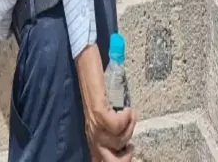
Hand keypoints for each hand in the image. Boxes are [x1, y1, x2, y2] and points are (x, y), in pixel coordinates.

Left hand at [77, 45, 135, 160]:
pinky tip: (127, 109)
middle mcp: (91, 131)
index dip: (116, 161)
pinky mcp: (97, 110)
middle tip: (131, 146)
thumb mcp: (107, 115)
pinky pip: (115, 125)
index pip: (99, 159)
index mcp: (93, 134)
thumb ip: (113, 129)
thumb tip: (126, 144)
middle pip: (107, 158)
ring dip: (129, 129)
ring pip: (116, 140)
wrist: (86, 65)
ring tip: (130, 115)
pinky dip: (126, 118)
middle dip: (124, 158)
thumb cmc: (99, 88)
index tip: (129, 151)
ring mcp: (93, 122)